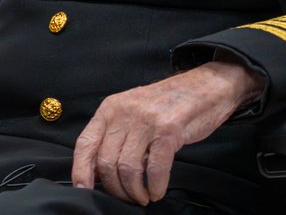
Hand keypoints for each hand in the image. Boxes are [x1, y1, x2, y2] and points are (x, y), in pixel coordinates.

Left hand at [71, 60, 263, 204]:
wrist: (204, 86)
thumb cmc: (167, 104)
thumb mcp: (132, 111)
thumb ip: (115, 135)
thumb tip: (98, 170)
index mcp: (110, 108)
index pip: (85, 143)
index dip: (81, 170)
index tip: (83, 190)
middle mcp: (124, 113)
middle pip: (106, 161)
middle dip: (114, 188)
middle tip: (127, 198)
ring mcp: (146, 121)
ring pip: (128, 168)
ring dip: (134, 191)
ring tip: (143, 197)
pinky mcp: (169, 131)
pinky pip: (154, 168)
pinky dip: (155, 186)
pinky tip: (157, 191)